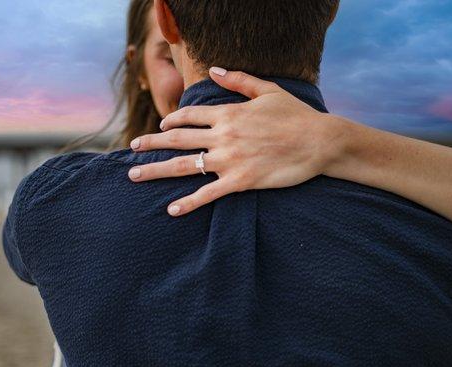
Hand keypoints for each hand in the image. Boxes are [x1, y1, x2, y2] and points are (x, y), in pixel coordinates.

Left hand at [128, 68, 344, 215]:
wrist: (319, 142)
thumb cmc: (296, 115)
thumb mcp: (267, 91)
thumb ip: (238, 80)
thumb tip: (214, 71)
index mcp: (228, 113)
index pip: (189, 116)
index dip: (171, 121)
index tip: (161, 127)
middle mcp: (223, 135)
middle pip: (177, 139)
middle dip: (150, 143)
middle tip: (131, 149)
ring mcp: (229, 159)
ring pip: (184, 166)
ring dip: (155, 170)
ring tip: (134, 175)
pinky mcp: (240, 181)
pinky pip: (208, 194)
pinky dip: (188, 203)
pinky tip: (171, 210)